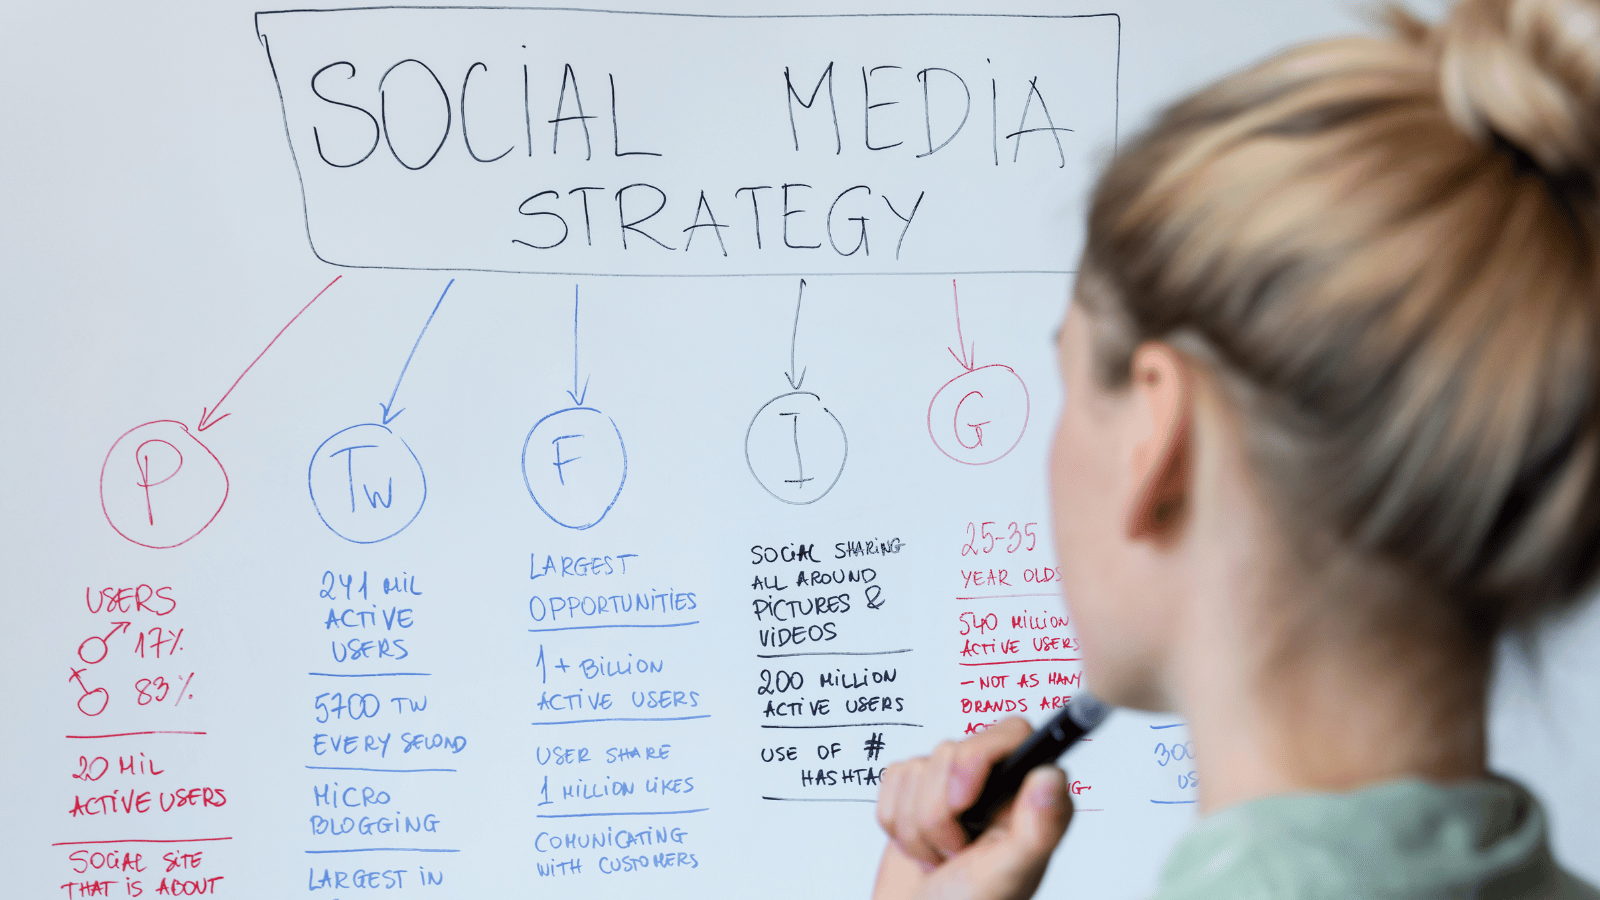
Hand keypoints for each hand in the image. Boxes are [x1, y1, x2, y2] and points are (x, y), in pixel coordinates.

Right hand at [872, 717, 1071, 899]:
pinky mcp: (916, 788)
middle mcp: (994, 782)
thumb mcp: (1010, 873)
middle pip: (950, 751)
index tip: (963, 801)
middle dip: (938, 812)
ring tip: (939, 854)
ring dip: (917, 825)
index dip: (977, 759)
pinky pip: (892, 779)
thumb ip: (1039, 826)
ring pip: (915, 768)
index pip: (1010, 732)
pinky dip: (896, 822)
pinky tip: (919, 846)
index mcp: (1027, 794)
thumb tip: (1051, 775)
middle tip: (956, 848)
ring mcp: (953, 783)